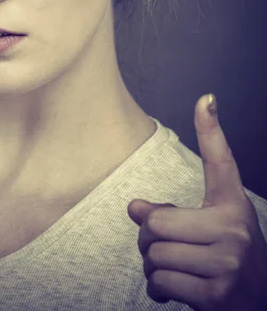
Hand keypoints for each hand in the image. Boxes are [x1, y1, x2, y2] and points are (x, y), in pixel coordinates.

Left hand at [127, 94, 266, 309]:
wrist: (258, 304)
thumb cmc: (227, 257)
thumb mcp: (210, 227)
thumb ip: (172, 213)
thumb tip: (134, 207)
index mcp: (232, 205)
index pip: (219, 161)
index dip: (210, 129)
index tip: (204, 98)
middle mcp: (233, 229)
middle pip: (156, 222)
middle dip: (148, 237)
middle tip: (162, 245)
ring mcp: (227, 262)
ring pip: (155, 254)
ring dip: (153, 266)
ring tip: (173, 268)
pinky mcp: (216, 295)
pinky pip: (161, 281)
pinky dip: (159, 288)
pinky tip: (176, 288)